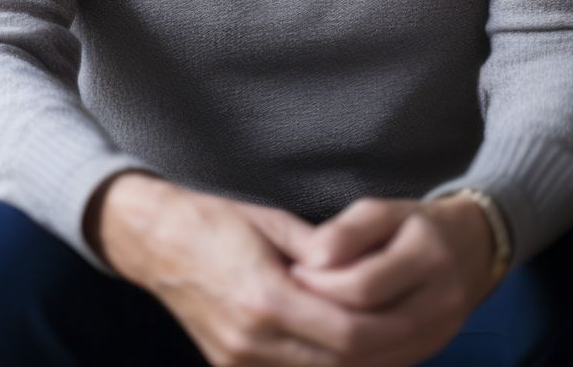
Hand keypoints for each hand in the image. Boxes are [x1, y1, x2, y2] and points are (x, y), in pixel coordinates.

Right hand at [90, 174, 416, 366]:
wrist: (154, 242)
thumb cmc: (214, 221)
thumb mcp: (273, 223)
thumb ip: (324, 254)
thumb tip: (369, 274)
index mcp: (264, 298)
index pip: (348, 334)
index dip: (391, 332)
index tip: (417, 317)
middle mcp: (251, 340)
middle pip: (341, 365)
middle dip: (384, 353)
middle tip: (418, 333)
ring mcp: (238, 361)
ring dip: (358, 365)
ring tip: (391, 344)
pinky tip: (348, 352)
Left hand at [286, 197, 498, 363]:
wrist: (473, 248)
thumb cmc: (417, 224)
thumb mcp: (383, 211)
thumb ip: (346, 232)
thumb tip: (312, 259)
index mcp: (428, 257)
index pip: (362, 286)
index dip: (319, 283)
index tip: (292, 271)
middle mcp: (441, 302)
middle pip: (366, 330)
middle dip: (318, 318)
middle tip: (290, 302)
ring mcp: (439, 333)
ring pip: (372, 358)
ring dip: (328, 344)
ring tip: (301, 320)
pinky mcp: (430, 351)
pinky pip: (383, 366)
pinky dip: (348, 358)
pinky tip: (325, 340)